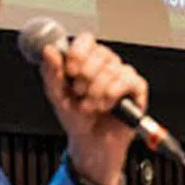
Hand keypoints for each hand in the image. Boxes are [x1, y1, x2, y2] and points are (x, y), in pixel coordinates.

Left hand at [39, 33, 145, 184]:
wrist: (91, 143)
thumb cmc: (76, 119)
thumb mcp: (57, 96)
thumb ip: (51, 72)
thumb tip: (48, 50)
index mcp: (86, 61)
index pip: (86, 40)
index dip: (79, 52)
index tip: (71, 70)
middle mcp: (105, 64)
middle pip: (101, 53)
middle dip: (86, 76)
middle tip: (79, 93)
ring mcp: (122, 75)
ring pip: (113, 68)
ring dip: (97, 90)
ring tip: (90, 105)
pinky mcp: (136, 88)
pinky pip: (129, 80)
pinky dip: (114, 93)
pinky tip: (106, 105)